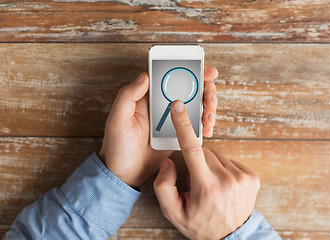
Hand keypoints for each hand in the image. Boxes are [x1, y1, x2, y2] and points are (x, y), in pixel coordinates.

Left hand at [99, 66, 217, 187]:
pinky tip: (206, 129)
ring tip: (209, 119)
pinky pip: (194, 123)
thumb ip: (127, 96)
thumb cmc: (117, 147)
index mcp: (146, 97)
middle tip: (209, 101)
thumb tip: (145, 76)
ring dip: (207, 108)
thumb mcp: (117, 121)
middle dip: (205, 90)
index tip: (205, 71)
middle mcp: (160, 104)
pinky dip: (204, 124)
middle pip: (189, 88)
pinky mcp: (177, 132)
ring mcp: (171, 119)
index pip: (169, 76)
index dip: (189, 70)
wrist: (125, 174)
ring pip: (195, 104)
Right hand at [153, 100, 259, 238]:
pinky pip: (229, 160)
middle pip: (204, 152)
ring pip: (217, 155)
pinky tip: (221, 183)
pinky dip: (222, 167)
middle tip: (196, 181)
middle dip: (196, 161)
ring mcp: (243, 177)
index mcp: (207, 187)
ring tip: (210, 184)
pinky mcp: (252, 176)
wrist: (231, 237)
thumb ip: (164, 186)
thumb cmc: (200, 224)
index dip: (183, 125)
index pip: (192, 149)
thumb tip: (169, 161)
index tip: (178, 107)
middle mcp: (227, 180)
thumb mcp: (173, 212)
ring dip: (209, 164)